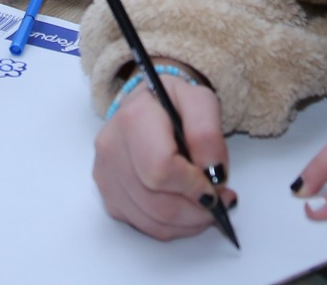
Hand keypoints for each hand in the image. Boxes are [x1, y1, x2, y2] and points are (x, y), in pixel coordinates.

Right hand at [92, 66, 235, 239]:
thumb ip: (208, 133)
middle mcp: (112, 147)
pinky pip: (143, 224)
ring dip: (187, 222)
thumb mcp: (201, 101)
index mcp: (134, 118)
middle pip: (156, 202)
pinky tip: (186, 208)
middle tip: (220, 201)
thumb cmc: (174, 103)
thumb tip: (212, 173)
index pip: (160, 169)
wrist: (149, 105)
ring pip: (151, 220)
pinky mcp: (108, 194)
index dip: (192, 186)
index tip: (215, 186)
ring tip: (207, 206)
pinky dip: (172, 225)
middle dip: (196, 210)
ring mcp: (106, 174)